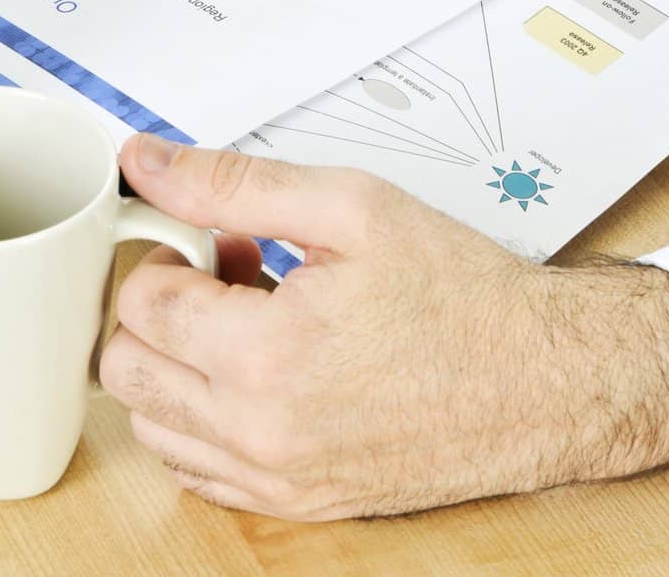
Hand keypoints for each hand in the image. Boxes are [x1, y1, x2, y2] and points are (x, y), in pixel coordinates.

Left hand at [100, 137, 668, 520]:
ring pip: (152, 425)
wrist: (541, 379)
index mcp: (265, 358)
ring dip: (176, 364)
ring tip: (246, 319)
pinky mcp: (296, 504)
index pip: (138, 305)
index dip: (167, 254)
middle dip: (159, 309)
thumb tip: (146, 164)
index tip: (209, 239)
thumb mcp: (348, 206)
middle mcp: (259, 435)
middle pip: (126, 369)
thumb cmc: (458, 294)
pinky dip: (201, 417)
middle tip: (221, 274)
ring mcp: (276, 480)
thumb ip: (231, 182)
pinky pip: (197, 470)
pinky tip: (255, 371)